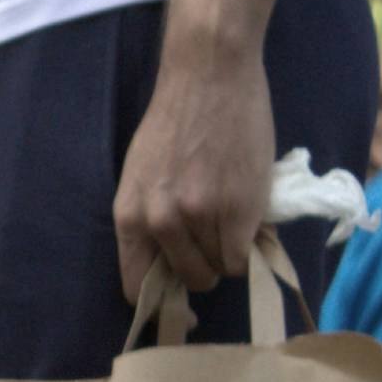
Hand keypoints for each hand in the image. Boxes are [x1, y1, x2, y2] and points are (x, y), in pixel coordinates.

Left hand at [113, 41, 278, 298]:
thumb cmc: (177, 121)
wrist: (209, 77)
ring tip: (234, 212)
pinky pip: (243, 256)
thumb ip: (153, 219)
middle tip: (218, 239)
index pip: (138, 288)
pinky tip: (250, 216)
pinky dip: (251, 246)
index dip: (162, 303)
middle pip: (188, 279)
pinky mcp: (239, 209)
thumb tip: (173, 263)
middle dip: (205, 268)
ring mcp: (200, 217)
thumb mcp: (145, 177)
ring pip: (220, 268)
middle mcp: (160, 222)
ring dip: (230, 250)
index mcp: (129, 216)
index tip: (180, 303)